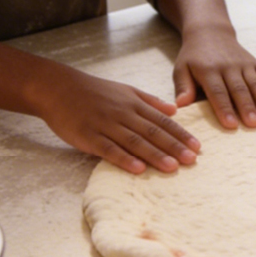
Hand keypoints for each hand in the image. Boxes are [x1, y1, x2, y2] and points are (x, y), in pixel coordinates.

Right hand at [37, 68, 200, 174]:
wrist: (57, 88)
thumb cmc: (93, 91)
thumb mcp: (125, 90)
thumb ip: (150, 101)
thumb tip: (175, 110)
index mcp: (133, 103)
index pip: (162, 120)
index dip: (180, 134)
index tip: (197, 146)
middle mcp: (123, 113)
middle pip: (152, 132)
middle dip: (174, 146)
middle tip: (191, 160)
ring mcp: (105, 125)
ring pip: (134, 141)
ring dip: (154, 154)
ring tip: (172, 167)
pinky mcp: (88, 136)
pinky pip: (109, 149)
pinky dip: (124, 159)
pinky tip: (138, 169)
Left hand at [173, 25, 255, 128]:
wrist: (210, 32)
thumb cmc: (193, 56)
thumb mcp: (181, 68)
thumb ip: (182, 86)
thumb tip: (180, 105)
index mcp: (208, 70)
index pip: (217, 91)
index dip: (224, 108)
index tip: (231, 124)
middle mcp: (228, 67)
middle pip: (239, 89)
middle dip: (247, 107)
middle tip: (254, 124)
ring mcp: (244, 64)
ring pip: (255, 83)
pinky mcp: (255, 63)